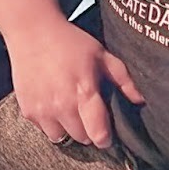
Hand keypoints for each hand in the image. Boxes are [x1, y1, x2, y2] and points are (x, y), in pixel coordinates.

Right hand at [9, 12, 143, 147]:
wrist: (33, 31)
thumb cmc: (70, 42)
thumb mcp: (102, 55)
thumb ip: (123, 80)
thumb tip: (141, 100)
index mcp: (84, 92)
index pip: (98, 134)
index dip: (106, 137)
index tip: (107, 132)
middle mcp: (62, 105)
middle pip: (82, 138)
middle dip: (88, 129)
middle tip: (87, 110)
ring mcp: (43, 110)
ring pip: (61, 138)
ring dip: (68, 128)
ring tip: (69, 107)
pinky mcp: (28, 111)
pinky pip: (44, 129)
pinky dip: (51, 122)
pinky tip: (53, 102)